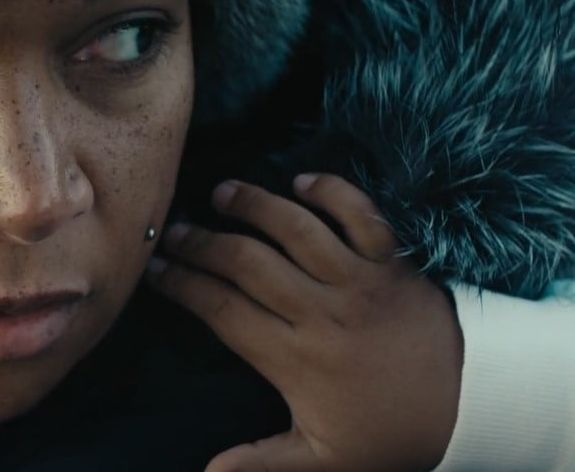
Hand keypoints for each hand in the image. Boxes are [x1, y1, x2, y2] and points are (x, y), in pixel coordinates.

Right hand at [147, 174, 462, 471]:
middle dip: (202, 242)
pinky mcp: (393, 262)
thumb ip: (261, 465)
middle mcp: (321, 311)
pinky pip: (360, 214)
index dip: (182, 285)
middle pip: (247, 263)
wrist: (471, 404)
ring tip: (222, 193)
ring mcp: (359, 281)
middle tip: (173, 231)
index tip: (154, 270)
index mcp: (296, 357)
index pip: (222, 310)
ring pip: (296, 229)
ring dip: (255, 206)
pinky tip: (301, 182)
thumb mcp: (324, 459)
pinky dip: (332, 193)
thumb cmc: (390, 431)